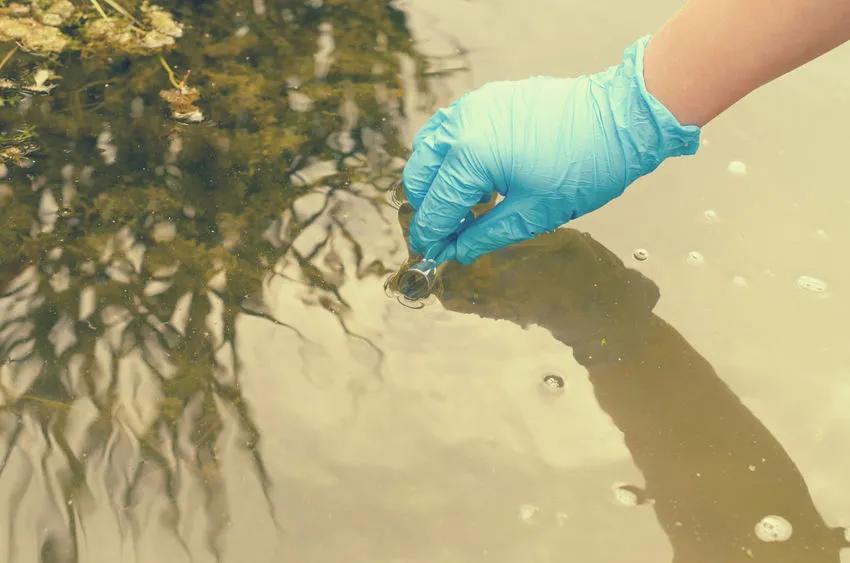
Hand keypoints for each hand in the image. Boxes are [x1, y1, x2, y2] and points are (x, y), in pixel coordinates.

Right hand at [402, 36, 699, 263]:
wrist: (620, 120)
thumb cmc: (583, 167)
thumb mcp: (531, 214)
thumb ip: (484, 235)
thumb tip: (456, 252)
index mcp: (471, 156)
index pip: (434, 205)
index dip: (430, 235)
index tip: (429, 253)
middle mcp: (462, 125)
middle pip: (419, 174)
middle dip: (428, 207)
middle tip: (446, 234)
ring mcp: (473, 106)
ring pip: (428, 148)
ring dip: (436, 179)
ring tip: (465, 206)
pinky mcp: (487, 98)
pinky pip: (449, 129)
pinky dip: (450, 155)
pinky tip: (477, 176)